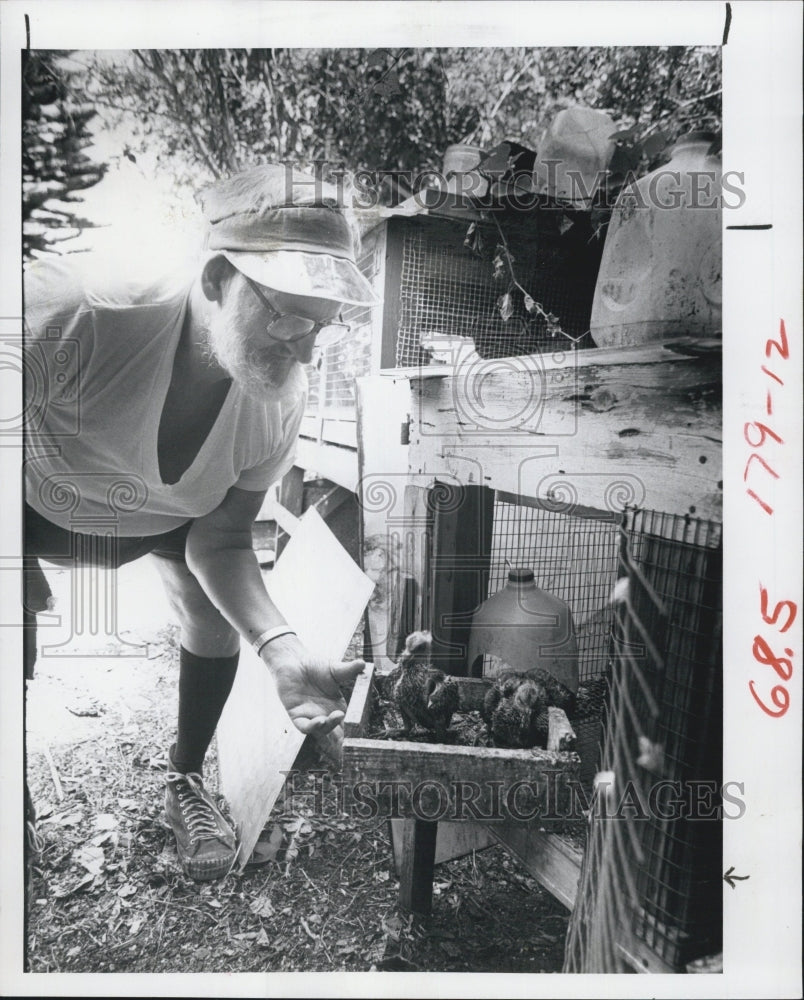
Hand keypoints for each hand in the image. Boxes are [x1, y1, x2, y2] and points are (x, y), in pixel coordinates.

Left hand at [260, 633, 364, 751]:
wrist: (293, 661)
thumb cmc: (313, 666)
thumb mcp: (334, 669)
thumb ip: (349, 670)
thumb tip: (363, 664)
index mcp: (337, 707)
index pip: (347, 724)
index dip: (354, 732)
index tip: (362, 734)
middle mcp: (325, 715)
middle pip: (336, 734)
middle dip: (342, 741)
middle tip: (351, 742)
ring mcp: (311, 717)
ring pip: (322, 731)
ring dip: (329, 727)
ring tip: (336, 717)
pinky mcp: (297, 716)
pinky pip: (305, 726)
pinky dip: (313, 726)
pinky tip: (320, 720)